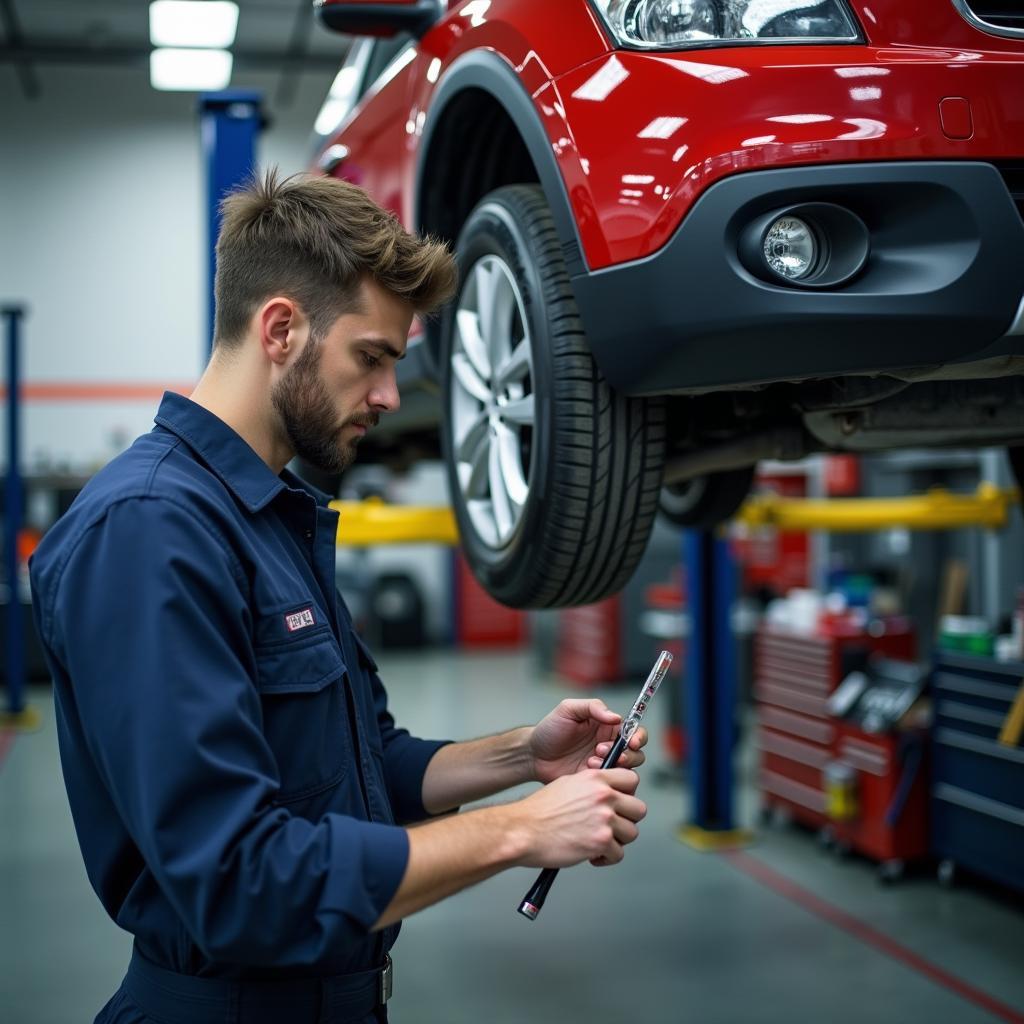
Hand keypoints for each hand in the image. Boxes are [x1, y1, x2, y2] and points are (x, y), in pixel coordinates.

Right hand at [514, 768, 646, 867]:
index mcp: (596, 779)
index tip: (620, 803)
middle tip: (612, 827)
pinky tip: (592, 855)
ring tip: (599, 843)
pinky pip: (618, 854)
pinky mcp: (601, 842)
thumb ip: (592, 787)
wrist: (523, 831)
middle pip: (639, 809)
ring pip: (632, 833)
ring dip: (617, 841)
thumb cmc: (540, 811)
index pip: (632, 780)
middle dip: (627, 820)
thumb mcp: (568, 784)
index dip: (628, 793)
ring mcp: (604, 819)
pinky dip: (606, 858)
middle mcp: (603, 796)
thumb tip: (608, 795)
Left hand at [529, 698, 646, 784]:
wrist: (534, 755)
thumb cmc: (549, 729)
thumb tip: (617, 717)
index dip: (638, 736)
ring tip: (591, 760)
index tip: (632, 741)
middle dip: (627, 753)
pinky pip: (611, 782)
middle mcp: (609, 745)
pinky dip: (604, 777)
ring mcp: (604, 764)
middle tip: (602, 750)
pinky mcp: (596, 781)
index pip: (634, 730)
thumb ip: (593, 707)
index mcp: (607, 726)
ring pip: (627, 770)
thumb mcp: (568, 709)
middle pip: (636, 753)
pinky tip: (587, 770)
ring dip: (614, 765)